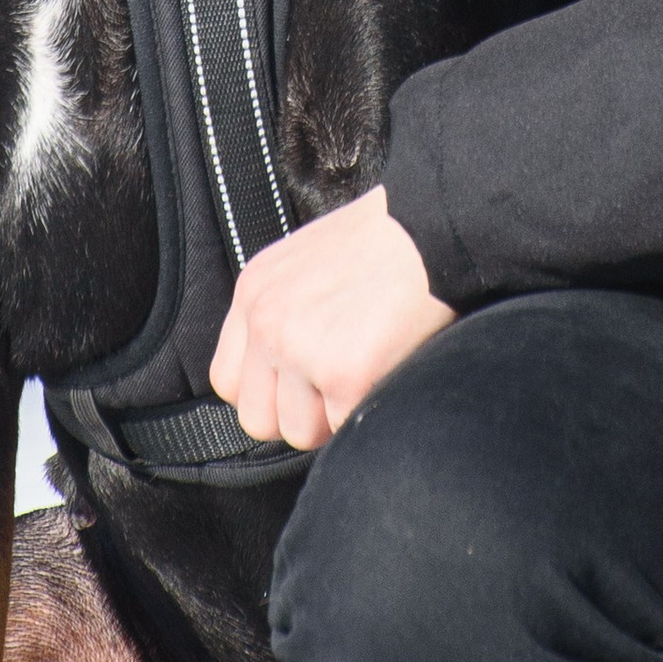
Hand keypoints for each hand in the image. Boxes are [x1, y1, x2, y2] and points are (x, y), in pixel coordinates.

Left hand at [209, 188, 451, 450]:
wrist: (434, 228)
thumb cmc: (385, 244)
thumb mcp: (306, 263)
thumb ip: (283, 311)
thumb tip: (284, 371)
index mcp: (254, 292)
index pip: (228, 382)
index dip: (270, 391)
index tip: (303, 381)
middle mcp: (267, 321)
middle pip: (258, 418)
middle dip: (300, 413)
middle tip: (341, 380)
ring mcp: (300, 349)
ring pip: (300, 433)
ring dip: (335, 415)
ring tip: (368, 368)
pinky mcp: (343, 374)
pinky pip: (345, 428)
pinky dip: (369, 409)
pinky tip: (387, 368)